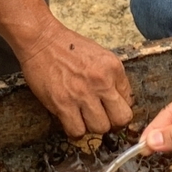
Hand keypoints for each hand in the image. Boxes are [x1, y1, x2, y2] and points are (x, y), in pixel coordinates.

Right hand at [18, 22, 132, 137]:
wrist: (41, 40)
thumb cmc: (68, 46)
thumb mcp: (100, 55)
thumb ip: (112, 77)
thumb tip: (118, 100)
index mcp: (113, 68)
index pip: (129, 101)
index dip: (118, 108)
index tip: (110, 109)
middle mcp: (101, 82)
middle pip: (121, 119)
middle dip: (113, 123)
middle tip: (102, 119)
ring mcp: (82, 94)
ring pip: (100, 128)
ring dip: (92, 127)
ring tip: (83, 118)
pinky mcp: (63, 104)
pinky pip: (77, 131)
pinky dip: (75, 131)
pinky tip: (71, 121)